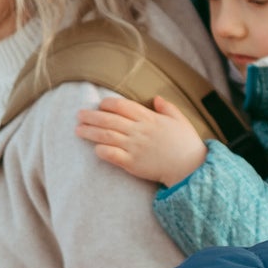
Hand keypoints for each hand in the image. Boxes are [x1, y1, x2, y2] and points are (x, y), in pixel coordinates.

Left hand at [74, 95, 206, 187]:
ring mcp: (135, 147)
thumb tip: (156, 98)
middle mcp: (139, 131)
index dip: (108, 104)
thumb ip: (167, 108)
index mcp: (149, 118)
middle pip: (109, 120)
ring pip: (107, 136)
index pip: (122, 106)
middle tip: (79, 115)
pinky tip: (94, 149)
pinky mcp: (133, 164)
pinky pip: (112, 155)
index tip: (100, 104)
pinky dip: (102, 151)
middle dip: (92, 116)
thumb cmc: (186, 144)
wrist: (190, 168)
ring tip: (78, 130)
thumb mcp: (180, 120)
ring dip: (90, 132)